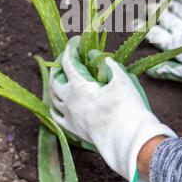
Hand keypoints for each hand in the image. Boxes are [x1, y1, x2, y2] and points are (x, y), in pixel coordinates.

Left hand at [49, 37, 175, 181]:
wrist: (128, 138)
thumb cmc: (126, 107)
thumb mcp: (122, 81)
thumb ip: (111, 67)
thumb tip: (105, 60)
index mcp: (79, 87)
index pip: (69, 64)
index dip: (70, 51)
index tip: (74, 43)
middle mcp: (69, 101)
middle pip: (55, 82)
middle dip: (58, 69)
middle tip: (65, 62)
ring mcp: (69, 117)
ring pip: (53, 99)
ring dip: (55, 88)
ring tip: (60, 82)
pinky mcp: (73, 130)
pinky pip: (57, 117)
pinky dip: (55, 108)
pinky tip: (58, 105)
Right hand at [144, 0, 181, 80]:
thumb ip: (169, 71)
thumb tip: (152, 72)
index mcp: (175, 45)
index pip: (155, 35)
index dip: (142, 28)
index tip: (133, 23)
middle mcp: (181, 30)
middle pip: (162, 18)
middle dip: (151, 11)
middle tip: (142, 5)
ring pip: (174, 9)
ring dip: (164, 4)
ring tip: (156, 1)